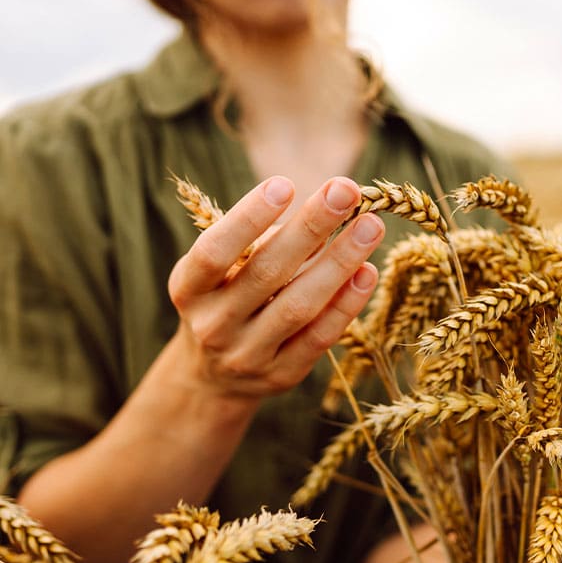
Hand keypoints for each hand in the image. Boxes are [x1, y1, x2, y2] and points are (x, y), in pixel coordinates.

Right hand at [167, 175, 382, 400]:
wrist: (214, 377)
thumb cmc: (226, 302)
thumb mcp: (226, 273)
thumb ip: (263, 245)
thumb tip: (323, 211)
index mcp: (190, 290)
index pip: (214, 252)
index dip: (248, 218)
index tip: (284, 184)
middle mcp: (213, 325)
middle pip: (267, 273)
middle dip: (310, 227)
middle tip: (346, 190)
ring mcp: (248, 355)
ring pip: (299, 306)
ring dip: (339, 262)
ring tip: (370, 227)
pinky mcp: (281, 376)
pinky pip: (320, 337)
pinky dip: (346, 304)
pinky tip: (367, 272)